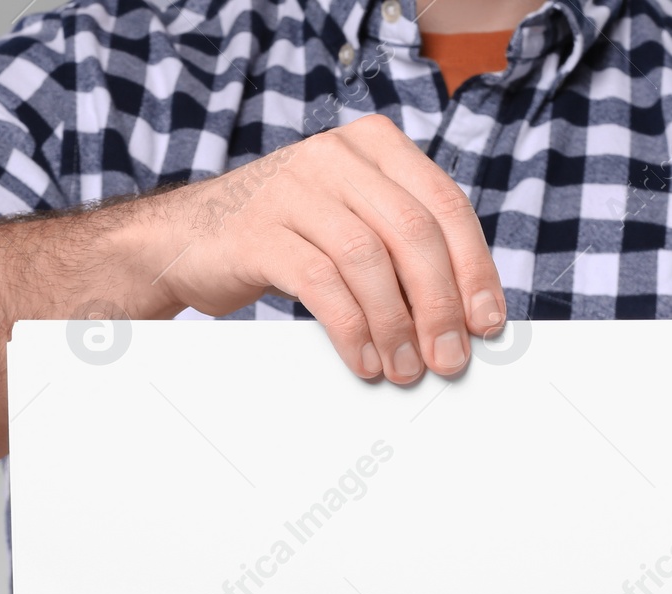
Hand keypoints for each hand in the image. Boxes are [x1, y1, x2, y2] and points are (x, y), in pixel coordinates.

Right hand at [155, 114, 506, 383]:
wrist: (185, 238)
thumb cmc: (283, 237)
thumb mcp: (350, 224)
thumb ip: (400, 251)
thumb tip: (463, 318)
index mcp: (373, 146)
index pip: (444, 204)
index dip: (474, 268)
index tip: (486, 321)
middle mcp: (336, 156)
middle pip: (413, 232)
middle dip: (440, 304)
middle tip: (450, 356)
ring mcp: (293, 188)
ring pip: (369, 259)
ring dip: (396, 325)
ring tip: (406, 367)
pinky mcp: (259, 230)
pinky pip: (321, 282)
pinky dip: (351, 328)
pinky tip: (363, 360)